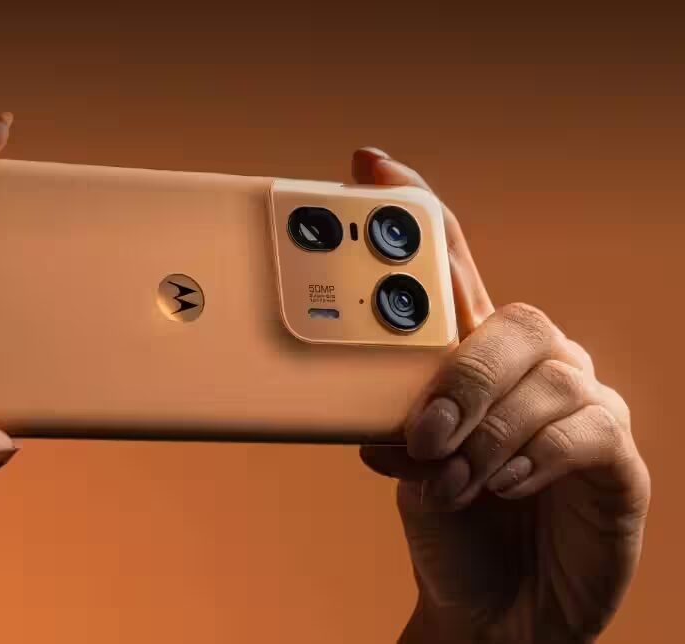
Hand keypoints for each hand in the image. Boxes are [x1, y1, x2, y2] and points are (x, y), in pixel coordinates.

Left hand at [353, 149, 650, 643]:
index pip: (452, 267)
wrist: (488, 607)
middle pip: (510, 320)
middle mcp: (532, 364)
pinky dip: (532, 455)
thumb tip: (374, 406)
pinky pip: (585, 430)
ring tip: (450, 479)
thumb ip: (390, 417)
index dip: (416, 209)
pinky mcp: (615, 455)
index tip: (369, 165)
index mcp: (472, 353)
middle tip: (421, 431)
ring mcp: (580, 403)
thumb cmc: (447, 522)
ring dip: (487, 432)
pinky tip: (498, 482)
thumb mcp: (402, 462)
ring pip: (546, 378)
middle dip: (461, 374)